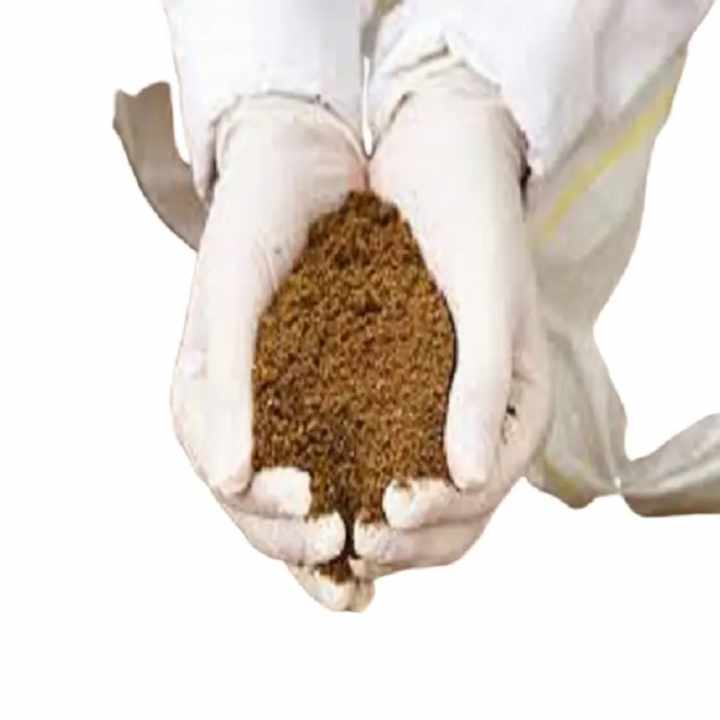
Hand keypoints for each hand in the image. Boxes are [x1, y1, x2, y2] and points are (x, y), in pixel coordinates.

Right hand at [171, 97, 369, 596]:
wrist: (299, 159)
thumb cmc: (255, 216)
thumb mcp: (234, 290)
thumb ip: (222, 380)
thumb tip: (223, 478)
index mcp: (206, 396)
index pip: (231, 489)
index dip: (272, 522)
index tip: (323, 524)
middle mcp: (248, 408)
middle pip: (270, 508)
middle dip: (310, 542)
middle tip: (357, 553)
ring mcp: (290, 396)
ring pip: (313, 489)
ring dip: (346, 532)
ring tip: (383, 559)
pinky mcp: (334, 376)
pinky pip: (349, 446)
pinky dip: (374, 480)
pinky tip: (406, 504)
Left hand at [354, 65, 551, 575]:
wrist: (439, 157)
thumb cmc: (476, 219)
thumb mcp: (488, 300)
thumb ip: (485, 387)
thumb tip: (468, 480)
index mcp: (518, 406)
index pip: (482, 494)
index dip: (435, 523)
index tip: (380, 522)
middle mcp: (479, 415)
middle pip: (445, 511)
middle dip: (398, 539)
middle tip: (343, 544)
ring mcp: (437, 401)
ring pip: (404, 485)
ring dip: (364, 514)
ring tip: (318, 521)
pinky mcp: (398, 378)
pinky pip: (372, 441)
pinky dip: (344, 466)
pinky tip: (305, 474)